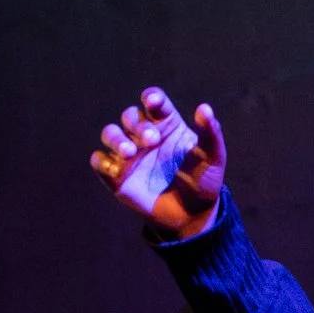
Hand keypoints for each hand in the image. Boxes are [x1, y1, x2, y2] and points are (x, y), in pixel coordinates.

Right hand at [91, 87, 226, 239]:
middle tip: (152, 140)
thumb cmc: (203, 181)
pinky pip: (99, 161)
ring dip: (116, 138)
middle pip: (130, 116)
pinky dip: (102, 162)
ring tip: (129, 152)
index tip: (153, 102)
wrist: (192, 215)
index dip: (151, 98)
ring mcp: (129, 154)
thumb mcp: (213, 158)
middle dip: (137, 124)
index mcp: (167, 124)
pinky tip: (116, 169)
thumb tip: (204, 108)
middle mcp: (145, 135)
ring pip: (110, 133)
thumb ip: (210, 134)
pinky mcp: (116, 175)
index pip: (154, 101)